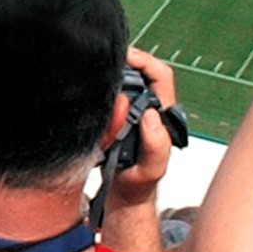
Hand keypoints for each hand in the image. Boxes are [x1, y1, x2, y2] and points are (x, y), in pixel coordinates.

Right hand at [103, 45, 179, 216]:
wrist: (122, 194)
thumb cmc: (139, 183)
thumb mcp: (150, 170)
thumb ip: (156, 147)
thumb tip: (151, 116)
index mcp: (162, 114)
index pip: (161, 75)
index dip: (146, 61)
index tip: (126, 57)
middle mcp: (148, 106)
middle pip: (140, 71)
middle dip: (123, 65)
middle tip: (103, 68)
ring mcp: (132, 109)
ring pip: (123, 80)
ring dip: (109, 78)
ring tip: (97, 87)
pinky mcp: (116, 114)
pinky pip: (108, 93)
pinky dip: (100, 91)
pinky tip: (90, 96)